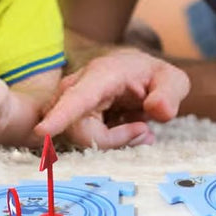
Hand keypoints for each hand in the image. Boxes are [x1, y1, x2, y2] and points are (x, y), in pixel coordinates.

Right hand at [35, 48, 188, 148]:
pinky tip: (124, 127)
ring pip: (83, 139)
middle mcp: (77, 88)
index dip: (60, 116)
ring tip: (139, 125)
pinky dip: (108, 141)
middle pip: (80, 131)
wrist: (135, 74)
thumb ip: (169, 94)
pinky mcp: (69, 119)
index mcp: (101, 75)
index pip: (77, 97)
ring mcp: (68, 104)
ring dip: (114, 141)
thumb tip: (157, 110)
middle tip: (145, 131)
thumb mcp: (172, 80)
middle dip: (115, 140)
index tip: (42, 131)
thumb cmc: (151, 76)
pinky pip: (85, 141)